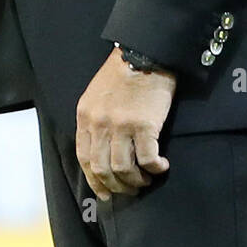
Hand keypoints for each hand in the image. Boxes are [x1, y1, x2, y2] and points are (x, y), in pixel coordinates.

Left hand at [76, 48, 176, 201]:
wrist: (144, 53)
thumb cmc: (122, 73)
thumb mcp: (96, 95)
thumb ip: (95, 120)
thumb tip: (101, 150)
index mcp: (86, 116)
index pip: (85, 158)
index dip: (95, 180)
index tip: (105, 192)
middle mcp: (100, 123)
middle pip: (102, 168)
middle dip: (116, 186)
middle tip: (130, 190)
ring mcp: (121, 125)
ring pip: (123, 169)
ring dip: (136, 181)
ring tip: (146, 179)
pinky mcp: (144, 125)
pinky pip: (147, 159)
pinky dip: (155, 168)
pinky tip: (161, 167)